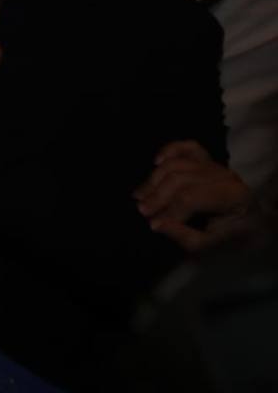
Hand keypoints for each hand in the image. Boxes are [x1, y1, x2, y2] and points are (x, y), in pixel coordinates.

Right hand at [136, 140, 253, 251]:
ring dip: (154, 178)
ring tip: (140, 196)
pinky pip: (188, 147)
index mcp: (231, 196)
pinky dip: (170, 150)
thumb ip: (183, 235)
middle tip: (141, 210)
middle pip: (180, 178)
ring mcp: (216, 165)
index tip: (152, 224)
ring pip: (178, 164)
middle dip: (157, 195)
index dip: (168, 210)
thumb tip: (155, 224)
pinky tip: (155, 162)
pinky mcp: (209, 160)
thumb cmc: (232, 238)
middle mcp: (225, 175)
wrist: (252, 226)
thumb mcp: (210, 246)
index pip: (190, 197)